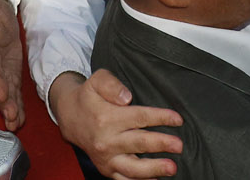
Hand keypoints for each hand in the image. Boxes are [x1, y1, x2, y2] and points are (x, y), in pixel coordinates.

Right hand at [49, 70, 182, 179]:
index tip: (178, 119)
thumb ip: (112, 85)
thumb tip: (127, 97)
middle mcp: (107, 140)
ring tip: (171, 168)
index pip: (139, 117)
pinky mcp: (106, 168)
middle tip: (179, 145)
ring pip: (132, 168)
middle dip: (161, 144)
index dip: (160, 117)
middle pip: (139, 143)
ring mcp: (107, 158)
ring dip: (153, 169)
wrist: (70, 117)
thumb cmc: (88, 97)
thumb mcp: (97, 80)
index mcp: (108, 118)